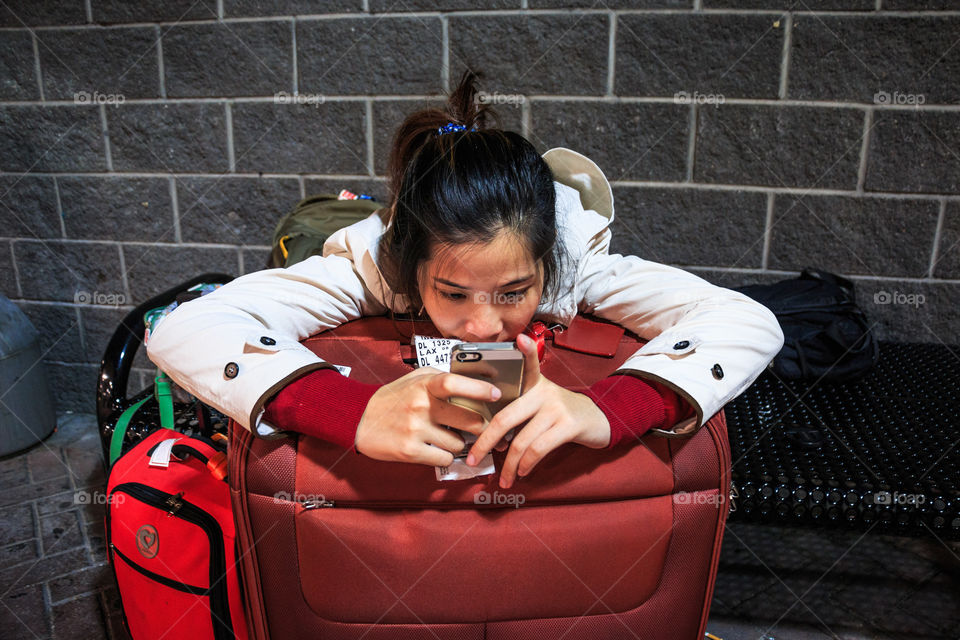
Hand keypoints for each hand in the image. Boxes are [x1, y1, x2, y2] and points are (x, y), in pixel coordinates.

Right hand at [354, 366, 501, 466]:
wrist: (358, 419)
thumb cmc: (392, 398)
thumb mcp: (414, 379)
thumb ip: (441, 378)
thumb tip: (476, 381)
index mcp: (424, 385)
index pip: (455, 383)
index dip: (479, 388)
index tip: (496, 394)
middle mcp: (421, 406)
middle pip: (469, 420)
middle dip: (482, 427)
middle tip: (484, 429)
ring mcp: (416, 430)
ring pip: (459, 443)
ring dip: (458, 443)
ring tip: (447, 437)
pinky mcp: (410, 452)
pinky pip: (444, 459)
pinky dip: (445, 457)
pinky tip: (436, 450)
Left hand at [466, 333, 611, 488]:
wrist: (597, 419)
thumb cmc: (558, 412)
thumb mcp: (540, 401)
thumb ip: (518, 410)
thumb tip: (489, 439)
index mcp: (535, 384)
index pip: (529, 364)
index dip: (525, 350)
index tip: (518, 339)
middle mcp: (544, 392)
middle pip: (506, 417)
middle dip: (485, 442)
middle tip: (473, 460)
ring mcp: (557, 409)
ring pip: (521, 440)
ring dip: (509, 465)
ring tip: (504, 479)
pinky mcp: (568, 426)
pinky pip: (539, 448)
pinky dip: (526, 464)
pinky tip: (522, 472)